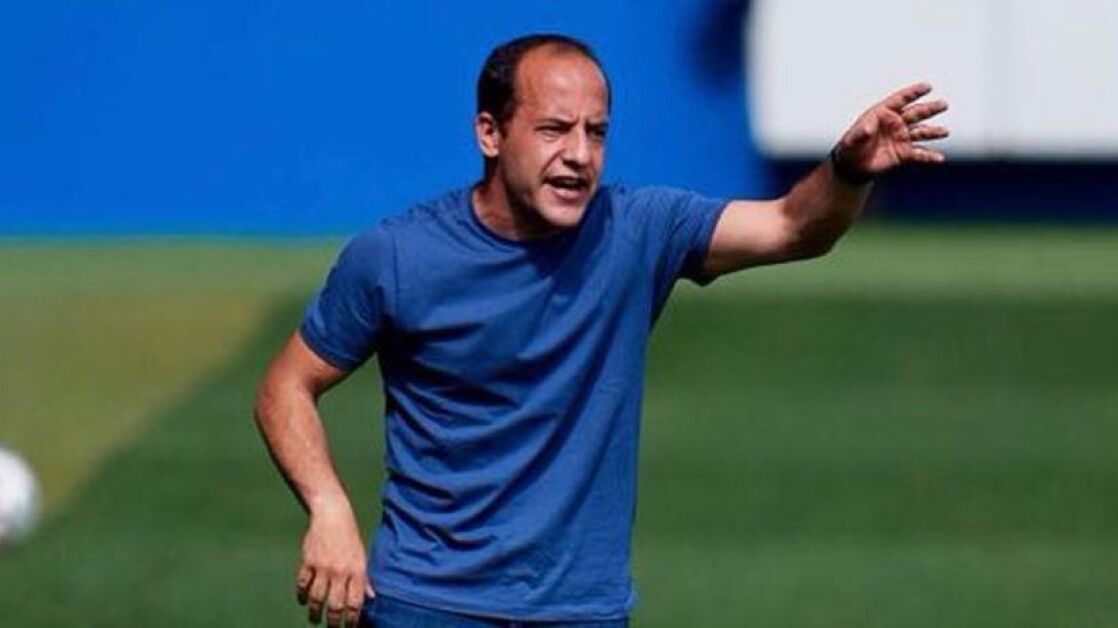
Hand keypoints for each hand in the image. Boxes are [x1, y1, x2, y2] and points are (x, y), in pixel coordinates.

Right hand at [295, 502, 370, 626]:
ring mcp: (323, 567)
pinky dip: (301, 595)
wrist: (332, 516)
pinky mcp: (308, 562)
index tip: (349, 627)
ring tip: (314, 619)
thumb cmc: (349, 538)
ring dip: (314, 612)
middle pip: (335, 605)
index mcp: (357, 571)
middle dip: (332, 622)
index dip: (352, 619)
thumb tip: (372, 598)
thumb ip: (365, 579)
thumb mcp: (362, 557)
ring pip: (316, 598)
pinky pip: (302, 584)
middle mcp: (340, 571)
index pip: (355, 603)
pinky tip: (303, 600)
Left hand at [833, 82, 949, 180]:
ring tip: (944, 132)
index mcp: (883, 113)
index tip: (928, 87)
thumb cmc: (851, 147)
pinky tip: (939, 158)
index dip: (913, 92)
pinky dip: (929, 156)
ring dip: (933, 131)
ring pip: (921, 132)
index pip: (900, 100)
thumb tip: (868, 129)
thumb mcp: (851, 140)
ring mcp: (902, 138)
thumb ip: (860, 133)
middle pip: (916, 113)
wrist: (853, 166)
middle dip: (929, 109)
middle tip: (943, 105)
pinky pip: (919, 154)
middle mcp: (896, 123)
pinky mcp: (904, 153)